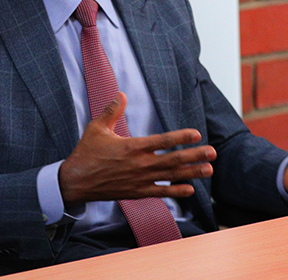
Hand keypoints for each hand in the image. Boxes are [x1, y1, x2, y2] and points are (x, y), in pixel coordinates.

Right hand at [58, 92, 215, 205]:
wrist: (76, 181)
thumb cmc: (86, 153)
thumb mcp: (96, 128)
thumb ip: (111, 111)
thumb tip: (121, 95)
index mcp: (132, 146)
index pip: (162, 141)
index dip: (180, 137)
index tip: (196, 134)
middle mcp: (140, 164)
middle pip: (173, 159)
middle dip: (194, 155)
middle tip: (212, 152)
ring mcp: (139, 180)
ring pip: (171, 176)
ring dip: (191, 173)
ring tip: (208, 170)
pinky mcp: (136, 192)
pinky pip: (160, 192)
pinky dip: (176, 192)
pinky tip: (190, 190)